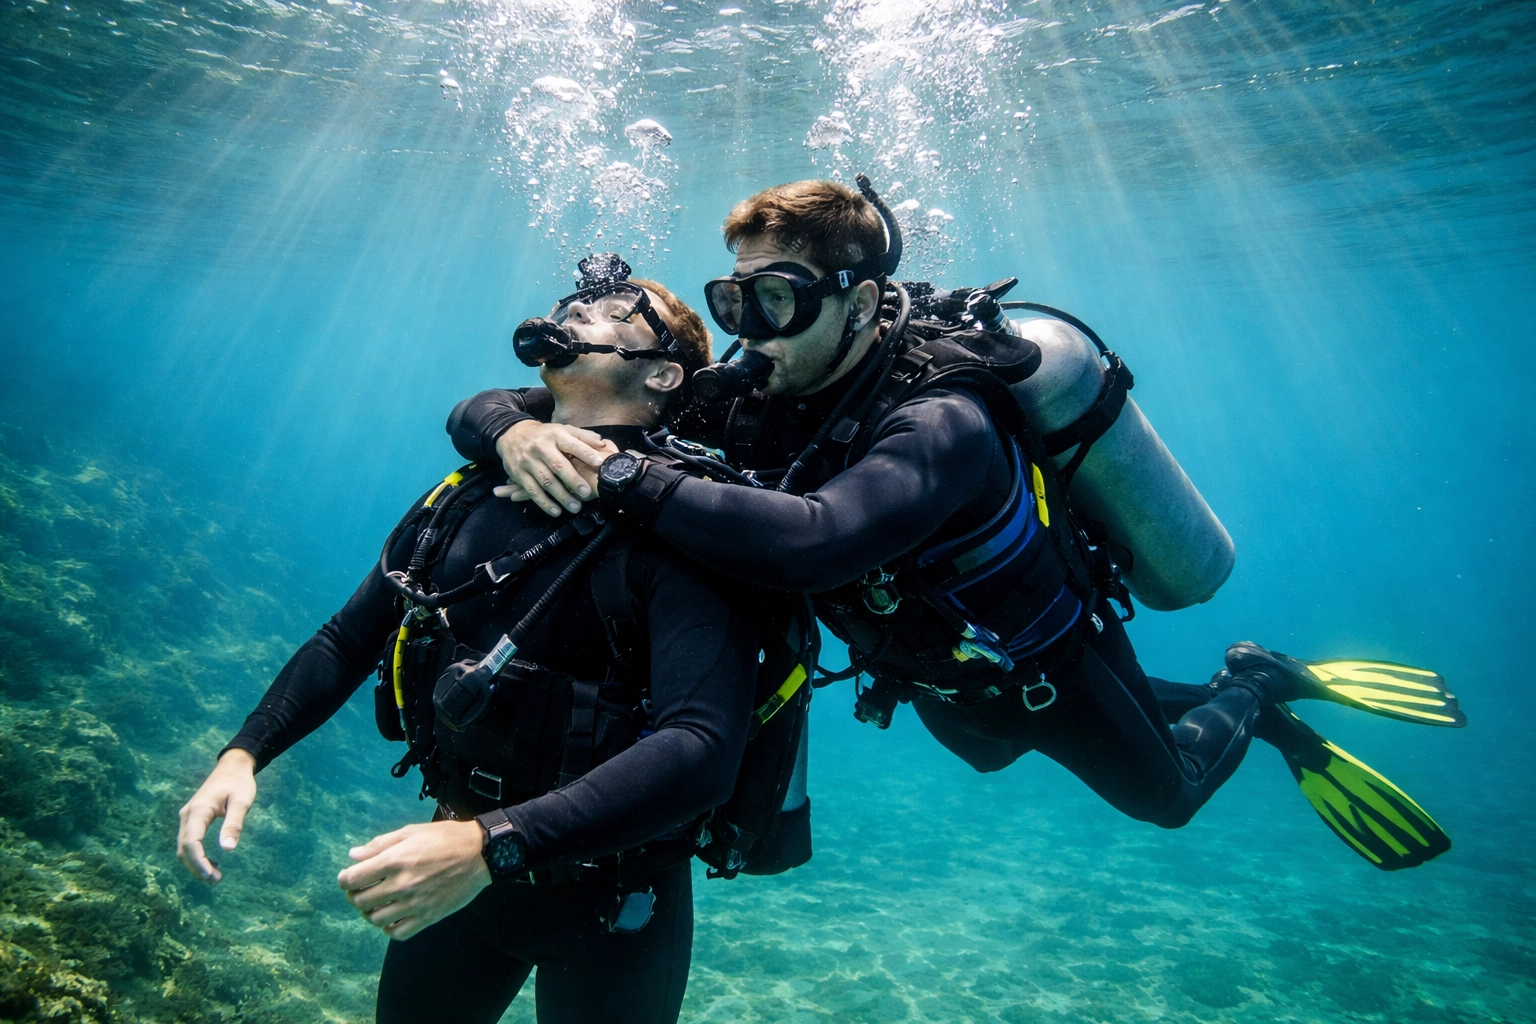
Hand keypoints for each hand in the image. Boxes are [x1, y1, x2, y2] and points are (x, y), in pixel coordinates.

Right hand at [177, 749, 257, 883]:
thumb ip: (234, 824)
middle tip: (216, 880)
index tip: (210, 876)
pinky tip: (212, 864)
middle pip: (184, 849)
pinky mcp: (192, 819)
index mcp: (198, 811)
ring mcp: (187, 817)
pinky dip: (196, 856)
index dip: (198, 862)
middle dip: (197, 867)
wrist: (232, 766)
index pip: (191, 842)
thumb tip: (227, 849)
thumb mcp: (242, 802)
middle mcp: (187, 815)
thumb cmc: (239, 783)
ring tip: (215, 877)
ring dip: (195, 864)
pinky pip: (188, 842)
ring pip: (183, 847)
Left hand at [338, 820, 490, 941]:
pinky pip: (398, 933)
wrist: (480, 854)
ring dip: (370, 913)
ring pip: (376, 919)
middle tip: (362, 890)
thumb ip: (380, 844)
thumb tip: (353, 856)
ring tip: (377, 903)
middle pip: (360, 901)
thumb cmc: (445, 838)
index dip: (344, 879)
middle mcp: (401, 884)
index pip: (353, 879)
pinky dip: (389, 928)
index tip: (348, 878)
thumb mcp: (411, 832)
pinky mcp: (428, 917)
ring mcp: (415, 903)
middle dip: (355, 896)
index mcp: (395, 860)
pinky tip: (393, 917)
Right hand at [492, 421, 617, 516]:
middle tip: (587, 493)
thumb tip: (602, 444)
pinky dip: (544, 503)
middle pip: (558, 466)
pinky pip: (532, 491)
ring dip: (561, 496)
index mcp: (555, 434)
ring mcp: (528, 461)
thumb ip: (582, 437)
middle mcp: (540, 447)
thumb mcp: (562, 430)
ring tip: (576, 507)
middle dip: (573, 480)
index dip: (586, 454)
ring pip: (546, 481)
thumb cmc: (545, 435)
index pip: (573, 444)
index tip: (599, 464)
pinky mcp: (518, 474)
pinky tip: (556, 511)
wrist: (511, 434)